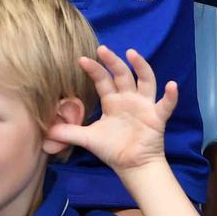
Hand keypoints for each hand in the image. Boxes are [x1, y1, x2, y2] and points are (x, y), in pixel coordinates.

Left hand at [47, 47, 173, 172]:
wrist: (132, 166)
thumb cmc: (113, 148)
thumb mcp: (87, 139)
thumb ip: (68, 132)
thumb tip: (44, 131)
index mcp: (112, 101)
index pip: (102, 80)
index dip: (94, 69)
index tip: (82, 59)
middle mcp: (128, 98)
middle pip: (122, 74)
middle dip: (113, 61)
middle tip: (102, 49)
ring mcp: (144, 106)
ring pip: (145, 81)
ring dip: (141, 67)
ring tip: (133, 54)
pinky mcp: (156, 117)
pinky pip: (165, 105)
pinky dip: (170, 96)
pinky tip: (172, 85)